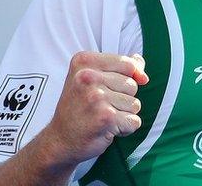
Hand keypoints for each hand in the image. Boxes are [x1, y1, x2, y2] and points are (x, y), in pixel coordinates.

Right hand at [42, 52, 148, 167]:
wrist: (59, 140)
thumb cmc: (80, 106)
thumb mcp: (93, 77)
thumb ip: (121, 67)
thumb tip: (142, 70)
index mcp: (84, 61)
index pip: (129, 64)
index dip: (127, 78)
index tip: (107, 89)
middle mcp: (88, 77)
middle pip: (132, 85)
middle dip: (122, 99)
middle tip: (98, 106)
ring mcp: (96, 97)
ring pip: (135, 104)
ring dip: (122, 114)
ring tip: (101, 117)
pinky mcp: (106, 117)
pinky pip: (134, 121)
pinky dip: (124, 129)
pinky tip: (105, 128)